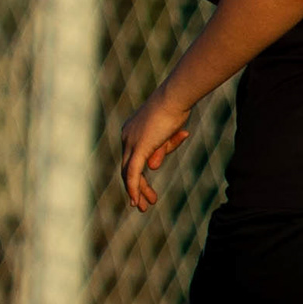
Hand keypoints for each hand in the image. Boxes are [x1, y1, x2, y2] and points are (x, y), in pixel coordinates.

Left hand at [118, 89, 197, 210]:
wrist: (175, 97)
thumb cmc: (175, 109)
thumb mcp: (168, 133)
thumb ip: (160, 150)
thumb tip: (152, 168)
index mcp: (131, 132)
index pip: (133, 158)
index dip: (139, 176)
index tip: (146, 189)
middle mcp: (126, 137)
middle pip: (127, 168)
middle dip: (136, 187)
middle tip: (142, 204)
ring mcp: (130, 142)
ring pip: (129, 173)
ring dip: (137, 191)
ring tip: (144, 206)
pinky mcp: (138, 147)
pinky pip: (133, 172)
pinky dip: (134, 187)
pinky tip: (135, 200)